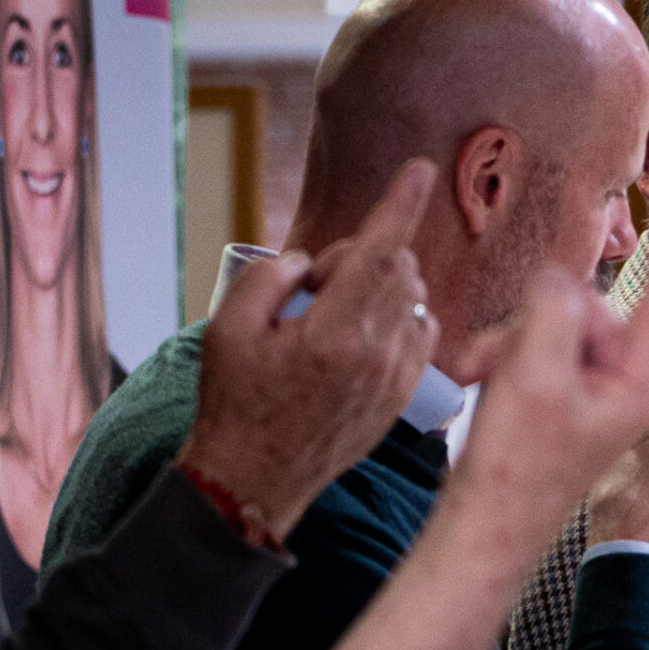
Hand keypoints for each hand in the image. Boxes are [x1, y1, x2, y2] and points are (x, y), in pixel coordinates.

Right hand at [178, 158, 438, 538]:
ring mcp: (396, 379)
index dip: (400, 204)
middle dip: (363, 257)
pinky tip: (361, 334)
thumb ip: (271, 279)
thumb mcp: (228, 329)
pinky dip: (399, 318)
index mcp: (334, 334)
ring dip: (381, 288)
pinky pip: (420, 334)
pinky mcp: (403, 397)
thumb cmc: (235, 404)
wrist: (255, 481)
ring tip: (330, 319)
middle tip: (312, 288)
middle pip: (398, 269)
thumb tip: (311, 262)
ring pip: (413, 300)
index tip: (420, 169)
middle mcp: (377, 356)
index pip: (380, 253)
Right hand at [446, 193, 648, 557]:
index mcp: (641, 380)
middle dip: (535, 319)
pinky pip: (534, 350)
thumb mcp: (534, 372)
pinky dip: (502, 359)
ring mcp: (593, 392)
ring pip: (551, 324)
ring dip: (509, 343)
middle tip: (499, 359)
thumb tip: (558, 279)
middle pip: (589, 306)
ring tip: (480, 379)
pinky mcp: (562, 400)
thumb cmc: (517, 467)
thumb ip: (554, 309)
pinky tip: (476, 382)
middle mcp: (625, 383)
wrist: (484, 529)